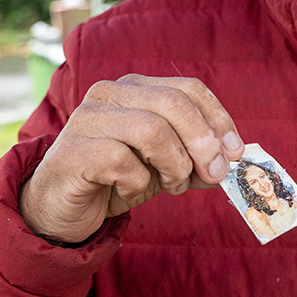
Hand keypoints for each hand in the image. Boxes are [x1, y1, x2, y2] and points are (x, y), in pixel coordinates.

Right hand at [19, 74, 243, 243]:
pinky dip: (139, 184)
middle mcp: (111, 93)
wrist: (60, 208)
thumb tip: (234, 161)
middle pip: (174, 103)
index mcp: (136, 89)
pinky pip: (124, 163)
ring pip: (153, 130)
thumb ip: (197, 161)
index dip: (219, 119)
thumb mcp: (164, 168)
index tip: (236, 152)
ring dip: (174, 166)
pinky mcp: (74, 150)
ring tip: (172, 186)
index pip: (189, 88)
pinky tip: (130, 193)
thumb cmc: (115, 180)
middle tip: (214, 174)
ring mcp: (88, 118)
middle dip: (203, 142)